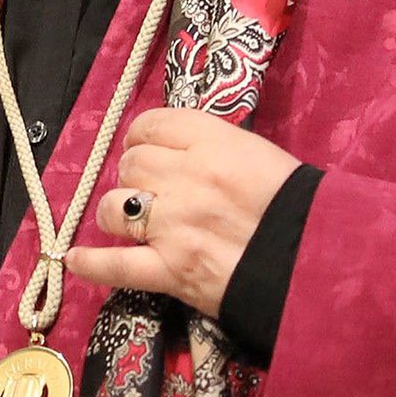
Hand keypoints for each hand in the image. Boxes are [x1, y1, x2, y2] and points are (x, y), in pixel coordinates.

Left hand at [61, 106, 300, 313]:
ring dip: (117, 213)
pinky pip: (114, 265)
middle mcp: (185, 178)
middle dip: (134, 176)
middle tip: (149, 190)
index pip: (151, 126)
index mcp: (213, 143)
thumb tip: (176, 148)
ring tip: (129, 221)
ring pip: (113, 207)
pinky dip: (91, 263)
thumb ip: (215, 148)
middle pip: (130, 165)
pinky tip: (75, 259)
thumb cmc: (301, 209)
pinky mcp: (170, 270)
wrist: (320, 266)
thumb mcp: (262, 158)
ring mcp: (173, 226)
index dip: (143, 138)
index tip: (146, 149)